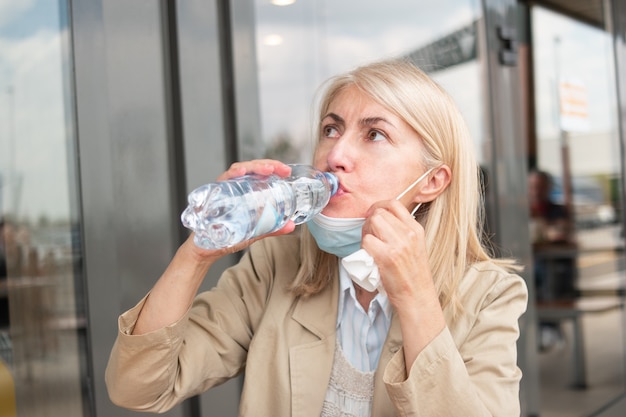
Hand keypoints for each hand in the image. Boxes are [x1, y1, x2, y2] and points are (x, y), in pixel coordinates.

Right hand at [187, 159, 296, 260]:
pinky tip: (241, 173)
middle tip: (280, 169)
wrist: (206, 249)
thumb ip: (272, 227)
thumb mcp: (254, 231)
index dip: (274, 168)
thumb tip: (291, 226)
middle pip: (251, 168)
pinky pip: (222, 179)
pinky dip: (232, 174)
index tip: (286, 171)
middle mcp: (234, 186)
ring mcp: (224, 188)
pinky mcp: (213, 193)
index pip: (260, 172)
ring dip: (253, 167)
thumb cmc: (227, 237)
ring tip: (266, 169)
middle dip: (267, 164)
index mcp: (245, 190)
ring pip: (238, 170)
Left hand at [361, 199, 444, 366]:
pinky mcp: (387, 256)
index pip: (394, 204)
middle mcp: (408, 233)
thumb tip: (378, 219)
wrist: (417, 296)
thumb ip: (400, 231)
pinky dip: (364, 248)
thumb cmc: (412, 274)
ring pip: (372, 223)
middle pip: (379, 212)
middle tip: (370, 235)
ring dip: (366, 233)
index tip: (373, 216)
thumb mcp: (414, 246)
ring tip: (370, 246)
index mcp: (416, 229)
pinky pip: (367, 241)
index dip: (378, 207)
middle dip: (369, 221)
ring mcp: (398, 244)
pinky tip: (370, 257)